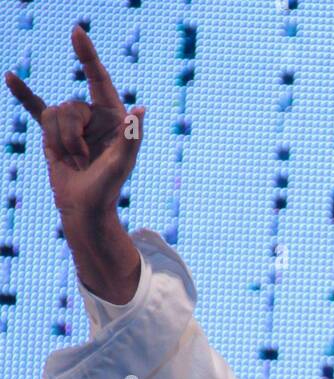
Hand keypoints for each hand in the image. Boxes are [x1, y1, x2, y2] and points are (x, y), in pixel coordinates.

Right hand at [5, 24, 144, 220]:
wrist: (85, 209)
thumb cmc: (108, 188)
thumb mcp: (122, 163)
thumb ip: (132, 136)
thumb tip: (141, 109)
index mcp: (113, 116)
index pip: (99, 78)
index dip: (87, 55)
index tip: (76, 33)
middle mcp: (93, 115)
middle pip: (70, 106)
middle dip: (72, 136)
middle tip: (82, 160)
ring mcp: (72, 123)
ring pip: (53, 115)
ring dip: (60, 142)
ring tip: (74, 162)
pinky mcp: (53, 134)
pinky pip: (36, 109)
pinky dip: (24, 94)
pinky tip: (10, 78)